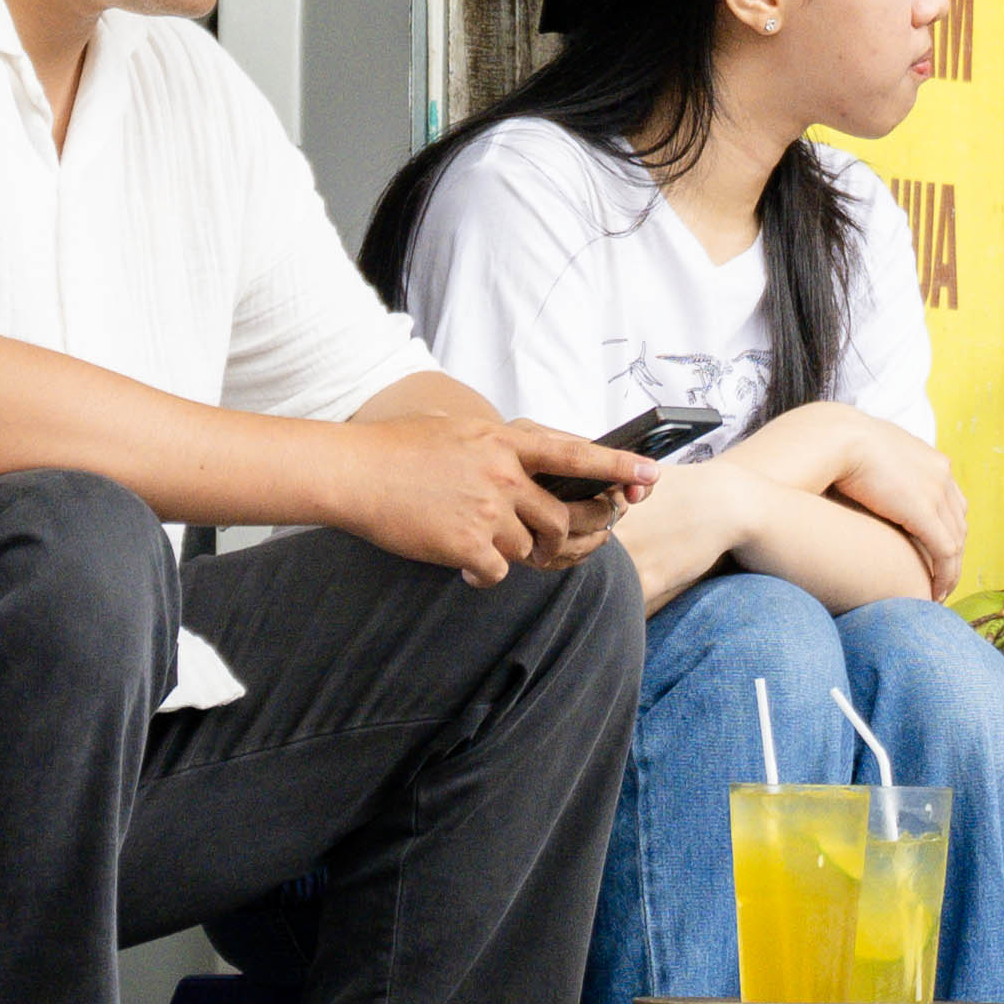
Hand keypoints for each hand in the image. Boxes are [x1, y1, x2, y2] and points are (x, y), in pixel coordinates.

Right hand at [329, 410, 648, 585]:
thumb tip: (520, 468)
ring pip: (526, 548)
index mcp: (504, 442)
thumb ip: (495, 448)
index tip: (649, 475)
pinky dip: (481, 572)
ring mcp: (487, 511)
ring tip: (476, 542)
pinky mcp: (466, 544)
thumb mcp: (456, 430)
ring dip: (509, 552)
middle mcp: (504, 476)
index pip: (575, 455)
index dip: (616, 467)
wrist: (353, 471)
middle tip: (551, 544)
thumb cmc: (397, 448)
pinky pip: (495, 572)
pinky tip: (459, 562)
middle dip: (565, 536)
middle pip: (560, 517)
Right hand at [731, 404, 969, 598]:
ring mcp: (936, 493)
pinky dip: (945, 576)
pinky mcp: (924, 513)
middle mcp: (941, 475)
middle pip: (957, 524)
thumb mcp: (868, 457)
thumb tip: (862, 487)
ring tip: (937, 593)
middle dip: (953, 555)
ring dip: (950, 572)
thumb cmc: (836, 446)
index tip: (934, 554)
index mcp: (930, 460)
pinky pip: (945, 553)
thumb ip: (879, 472)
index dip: (946, 531)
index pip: (951, 502)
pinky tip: (935, 594)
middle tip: (939, 580)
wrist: (833, 436)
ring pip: (955, 542)